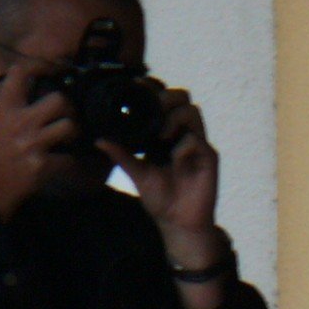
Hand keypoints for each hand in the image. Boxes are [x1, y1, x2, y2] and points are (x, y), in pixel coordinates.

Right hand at [0, 66, 79, 219]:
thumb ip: (10, 108)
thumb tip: (29, 87)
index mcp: (2, 110)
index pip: (19, 75)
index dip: (36, 70)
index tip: (47, 72)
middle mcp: (18, 123)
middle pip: (58, 100)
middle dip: (68, 107)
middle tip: (66, 115)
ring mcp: (31, 144)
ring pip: (69, 126)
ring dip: (73, 133)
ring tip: (69, 137)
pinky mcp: (42, 165)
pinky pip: (70, 159)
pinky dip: (72, 163)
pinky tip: (66, 162)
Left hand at [99, 87, 220, 249]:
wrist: (178, 222)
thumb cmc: (161, 198)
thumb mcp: (136, 172)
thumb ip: (121, 154)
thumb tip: (99, 139)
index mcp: (166, 133)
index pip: (164, 100)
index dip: (153, 89)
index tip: (135, 85)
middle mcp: (183, 133)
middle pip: (182, 97)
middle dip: (165, 97)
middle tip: (150, 107)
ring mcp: (197, 144)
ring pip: (192, 111)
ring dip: (174, 117)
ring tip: (160, 135)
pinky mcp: (209, 158)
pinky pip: (196, 140)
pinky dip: (181, 145)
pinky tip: (172, 158)